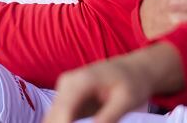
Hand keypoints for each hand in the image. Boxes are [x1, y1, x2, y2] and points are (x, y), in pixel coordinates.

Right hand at [47, 43, 184, 122]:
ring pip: (53, 117)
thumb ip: (108, 118)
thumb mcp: (125, 102)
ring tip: (94, 121)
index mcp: (79, 82)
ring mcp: (65, 90)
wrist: (133, 69)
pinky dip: (65, 122)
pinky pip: (60, 116)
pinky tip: (82, 122)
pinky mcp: (68, 98)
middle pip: (54, 116)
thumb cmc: (132, 82)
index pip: (63, 113)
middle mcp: (66, 84)